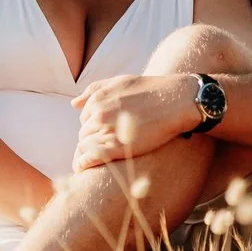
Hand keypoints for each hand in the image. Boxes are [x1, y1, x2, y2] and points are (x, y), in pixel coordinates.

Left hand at [71, 74, 200, 169]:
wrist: (177, 100)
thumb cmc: (152, 89)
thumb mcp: (120, 82)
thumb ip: (95, 90)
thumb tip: (73, 105)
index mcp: (97, 99)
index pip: (85, 119)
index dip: (95, 128)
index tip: (106, 134)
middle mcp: (98, 114)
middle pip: (84, 133)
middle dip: (93, 140)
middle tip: (108, 148)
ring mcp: (106, 131)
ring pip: (85, 146)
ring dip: (89, 153)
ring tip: (98, 160)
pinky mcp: (116, 148)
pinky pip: (89, 159)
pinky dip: (83, 164)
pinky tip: (83, 169)